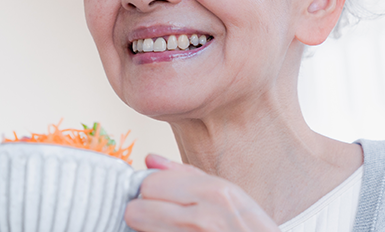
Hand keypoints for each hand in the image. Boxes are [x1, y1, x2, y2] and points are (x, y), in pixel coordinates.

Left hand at [124, 154, 280, 231]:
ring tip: (170, 226)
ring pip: (139, 229)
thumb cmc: (248, 226)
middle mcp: (201, 219)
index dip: (151, 189)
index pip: (149, 184)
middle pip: (136, 211)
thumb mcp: (227, 192)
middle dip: (144, 211)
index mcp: (212, 193)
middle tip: (160, 214)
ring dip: (149, 227)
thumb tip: (149, 159)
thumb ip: (183, 173)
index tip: (159, 195)